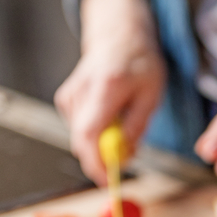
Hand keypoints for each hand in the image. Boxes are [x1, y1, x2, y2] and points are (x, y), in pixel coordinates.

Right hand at [55, 0, 164, 184]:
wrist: (118, 36)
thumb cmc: (140, 63)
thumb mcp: (151, 96)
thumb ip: (136, 127)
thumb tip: (123, 157)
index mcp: (106, 87)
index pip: (90, 135)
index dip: (96, 162)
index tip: (107, 180)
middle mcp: (81, 91)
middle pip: (81, 141)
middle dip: (102, 158)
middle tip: (126, 156)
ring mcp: (69, 95)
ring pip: (82, 137)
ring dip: (102, 144)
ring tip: (124, 123)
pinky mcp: (66, 100)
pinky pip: (80, 129)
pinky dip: (96, 132)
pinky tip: (109, 114)